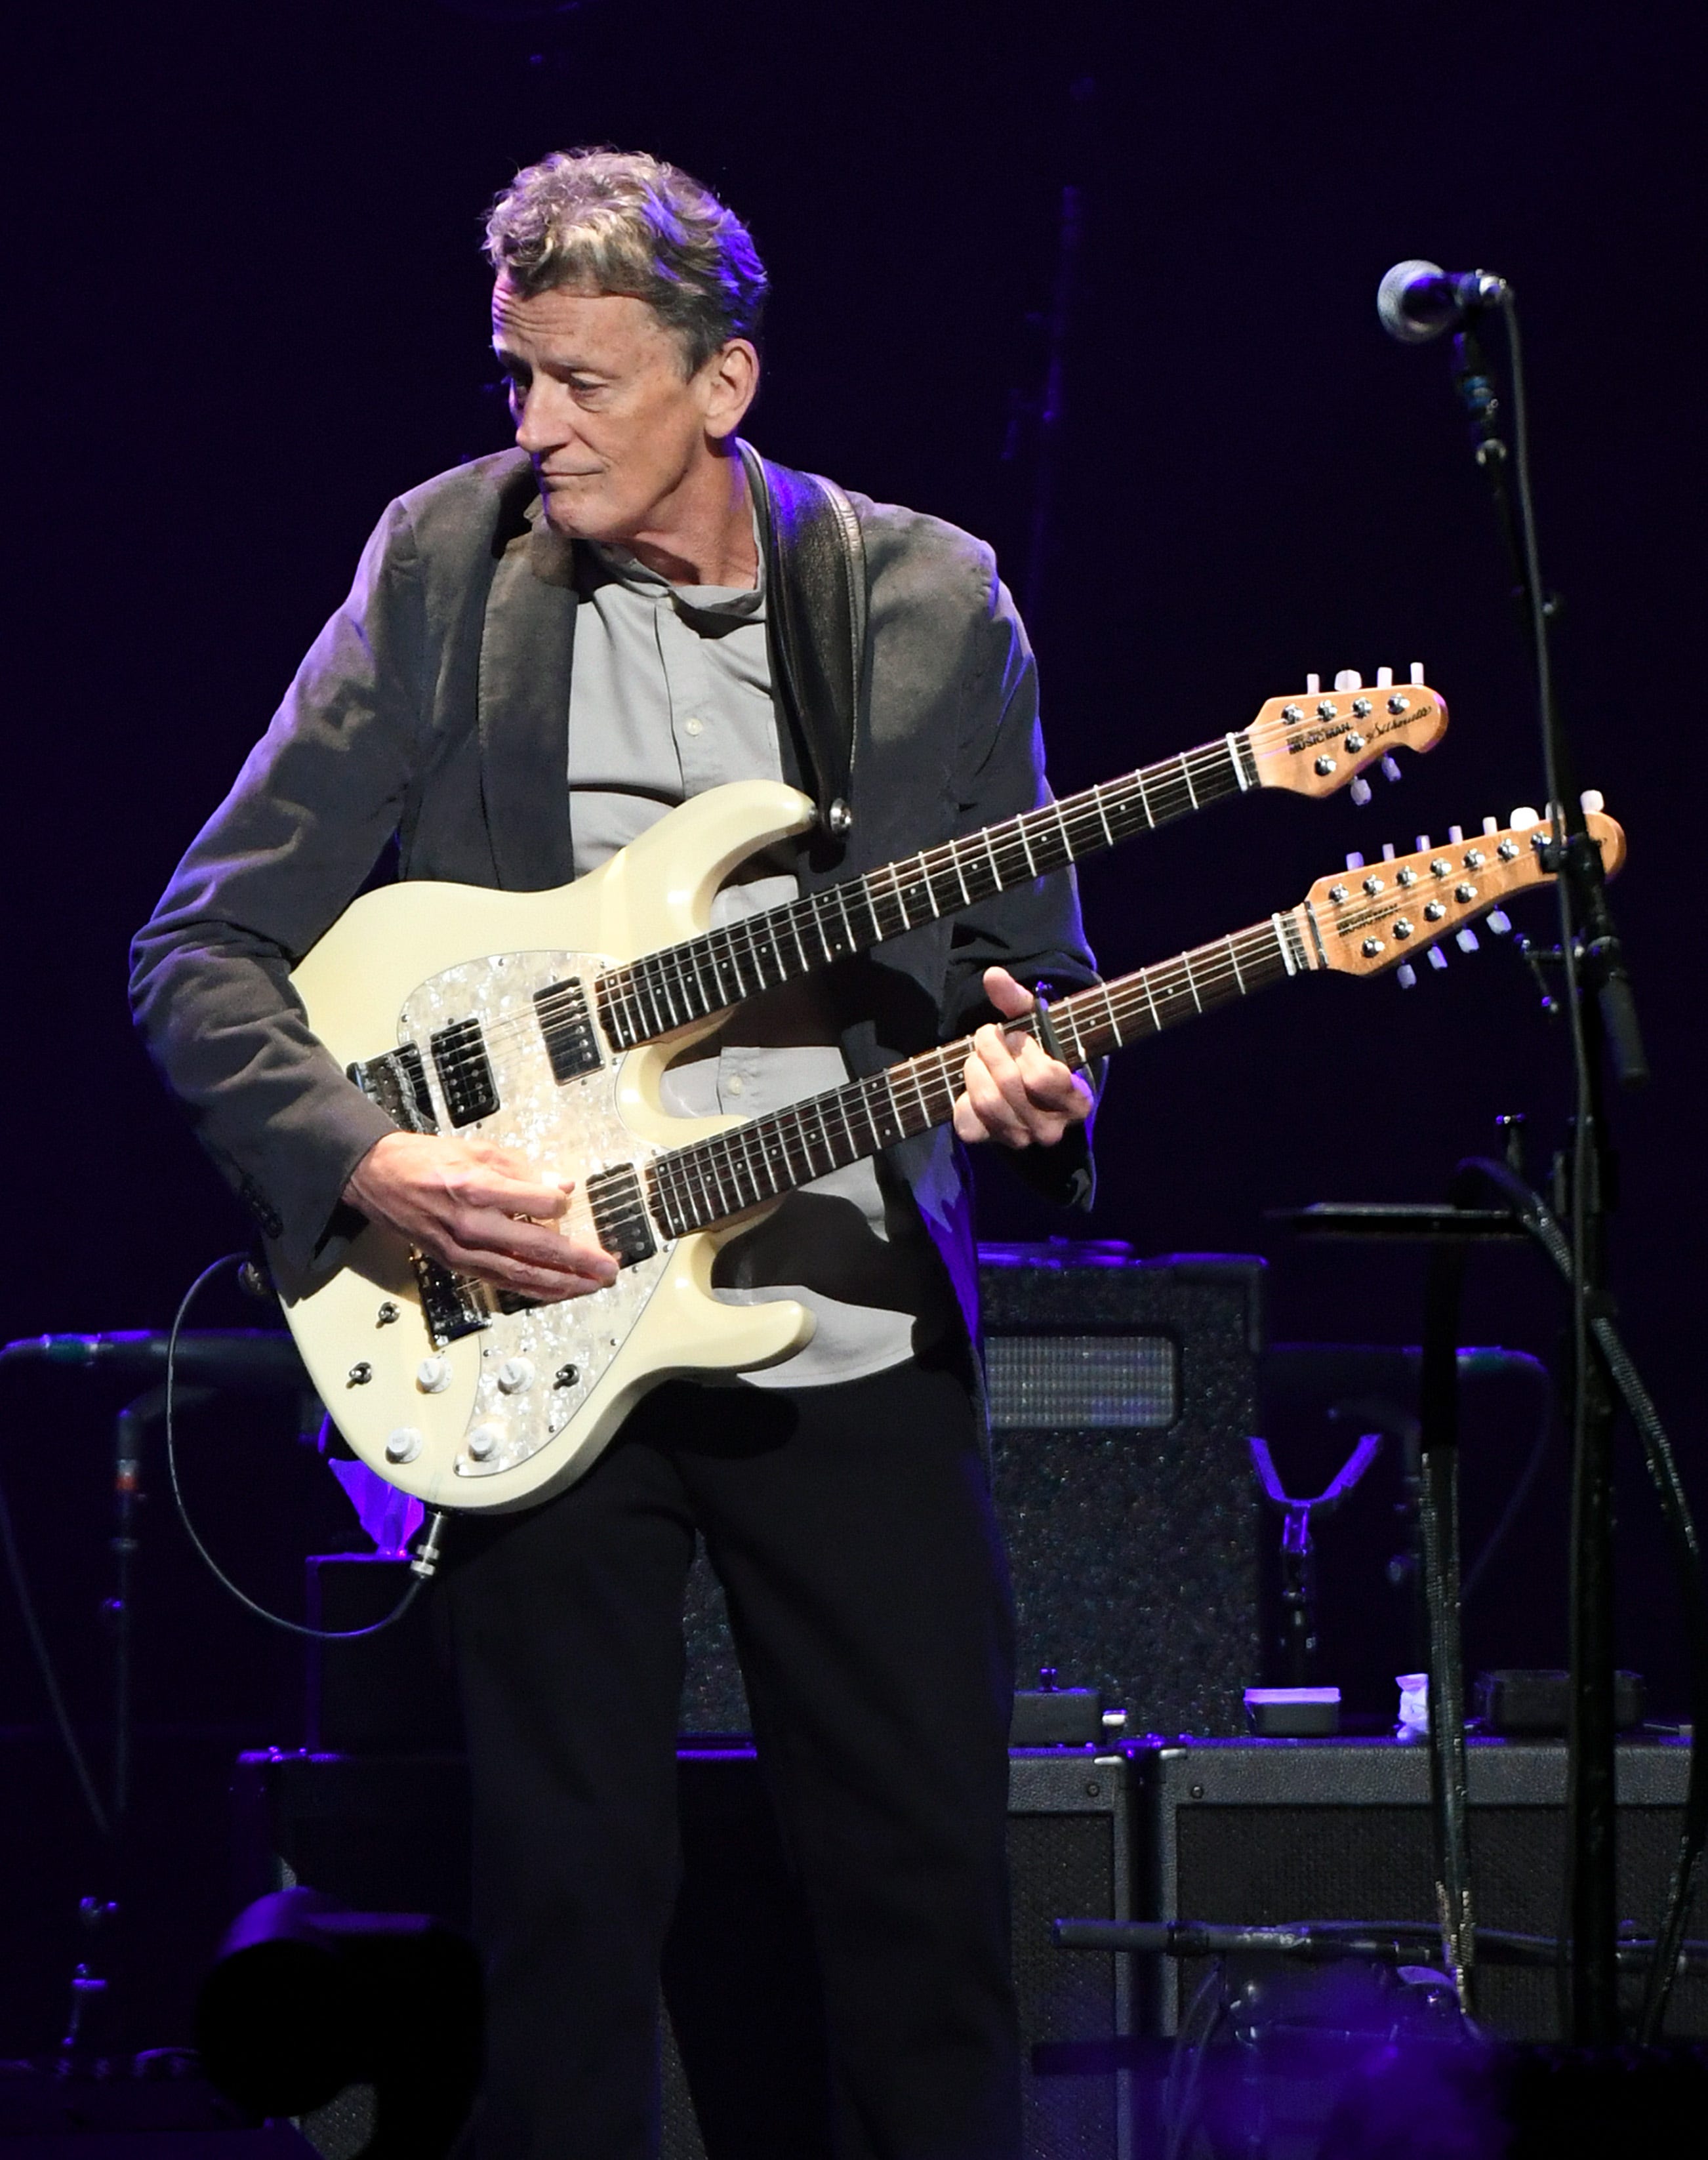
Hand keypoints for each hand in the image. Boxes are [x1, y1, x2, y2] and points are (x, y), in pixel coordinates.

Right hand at [343, 1133, 617, 1302]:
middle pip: (536, 1248)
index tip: (567, 1201)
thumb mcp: (478, 1149)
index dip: (559, 1205)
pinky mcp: (455, 1264)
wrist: (377, 1178)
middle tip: (610, 1268)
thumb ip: (523, 1169)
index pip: (539, 1204)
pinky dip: (533, 1288)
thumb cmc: (428, 1158)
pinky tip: (558, 1290)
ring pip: (521, 1274)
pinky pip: (501, 1281)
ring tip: (593, 1285)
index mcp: (478, 1187)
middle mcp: (471, 1224)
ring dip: (562, 1283)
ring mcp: (462, 1249)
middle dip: (578, 1260)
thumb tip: (563, 1188)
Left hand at [952, 967, 1092, 1149]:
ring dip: (975, 1068)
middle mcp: (1052, 1129)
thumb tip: (992, 975)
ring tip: (978, 1055)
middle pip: (1010, 1085)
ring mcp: (1022, 1140)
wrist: (1030, 1093)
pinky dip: (963, 1098)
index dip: (1023, 1048)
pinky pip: (968, 1124)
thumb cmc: (1041, 1053)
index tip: (1018, 1034)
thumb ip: (1019, 1000)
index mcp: (1078, 1101)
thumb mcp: (1038, 1025)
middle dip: (991, 1049)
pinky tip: (974, 1081)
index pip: (1043, 1077)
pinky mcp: (992, 1143)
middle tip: (988, 1034)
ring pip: (987, 1102)